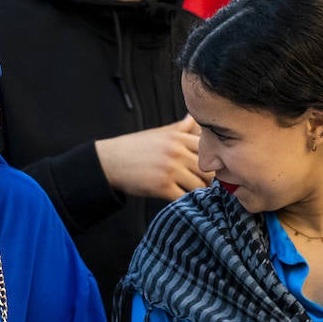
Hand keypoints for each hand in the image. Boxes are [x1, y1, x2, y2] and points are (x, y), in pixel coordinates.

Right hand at [95, 115, 211, 200]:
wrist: (109, 161)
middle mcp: (176, 152)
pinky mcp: (161, 186)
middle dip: (209, 181)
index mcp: (178, 138)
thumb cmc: (134, 148)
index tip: (211, 172)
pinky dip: (186, 202)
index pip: (209, 151)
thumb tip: (192, 119)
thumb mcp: (158, 134)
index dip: (214, 163)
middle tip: (206, 188)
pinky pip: (184, 198)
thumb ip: (178, 128)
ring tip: (195, 196)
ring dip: (199, 193)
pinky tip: (182, 201)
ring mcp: (170, 169)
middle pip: (208, 170)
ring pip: (199, 186)